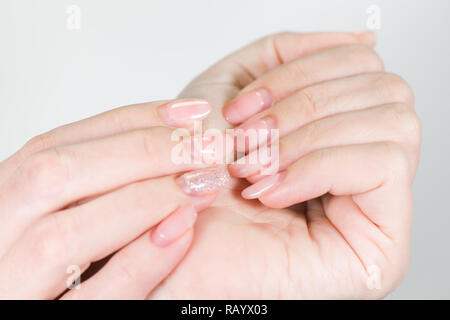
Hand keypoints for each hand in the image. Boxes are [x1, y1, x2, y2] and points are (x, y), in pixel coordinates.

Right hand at [0, 98, 229, 298]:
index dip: (130, 122)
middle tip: (208, 145)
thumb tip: (166, 136)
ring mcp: (17, 288)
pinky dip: (140, 261)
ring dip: (144, 200)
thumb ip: (96, 180)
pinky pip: (93, 297)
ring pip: (64, 235)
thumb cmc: (62, 263)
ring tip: (203, 183)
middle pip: (57, 175)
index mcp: (6, 201)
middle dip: (143, 152)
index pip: (58, 145)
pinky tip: (184, 231)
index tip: (190, 112)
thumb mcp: (66, 208)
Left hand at [150, 31, 420, 298]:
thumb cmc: (192, 185)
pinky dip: (318, 165)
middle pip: (384, 87)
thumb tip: (363, 38)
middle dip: (302, 104)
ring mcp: (379, 204)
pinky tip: (272, 190)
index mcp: (334, 129)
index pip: (362, 65)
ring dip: (308, 136)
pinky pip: (383, 164)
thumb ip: (288, 57)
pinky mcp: (382, 240)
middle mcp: (365, 164)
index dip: (300, 72)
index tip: (242, 108)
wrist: (169, 255)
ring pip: (392, 120)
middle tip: (248, 141)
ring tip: (255, 168)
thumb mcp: (229, 94)